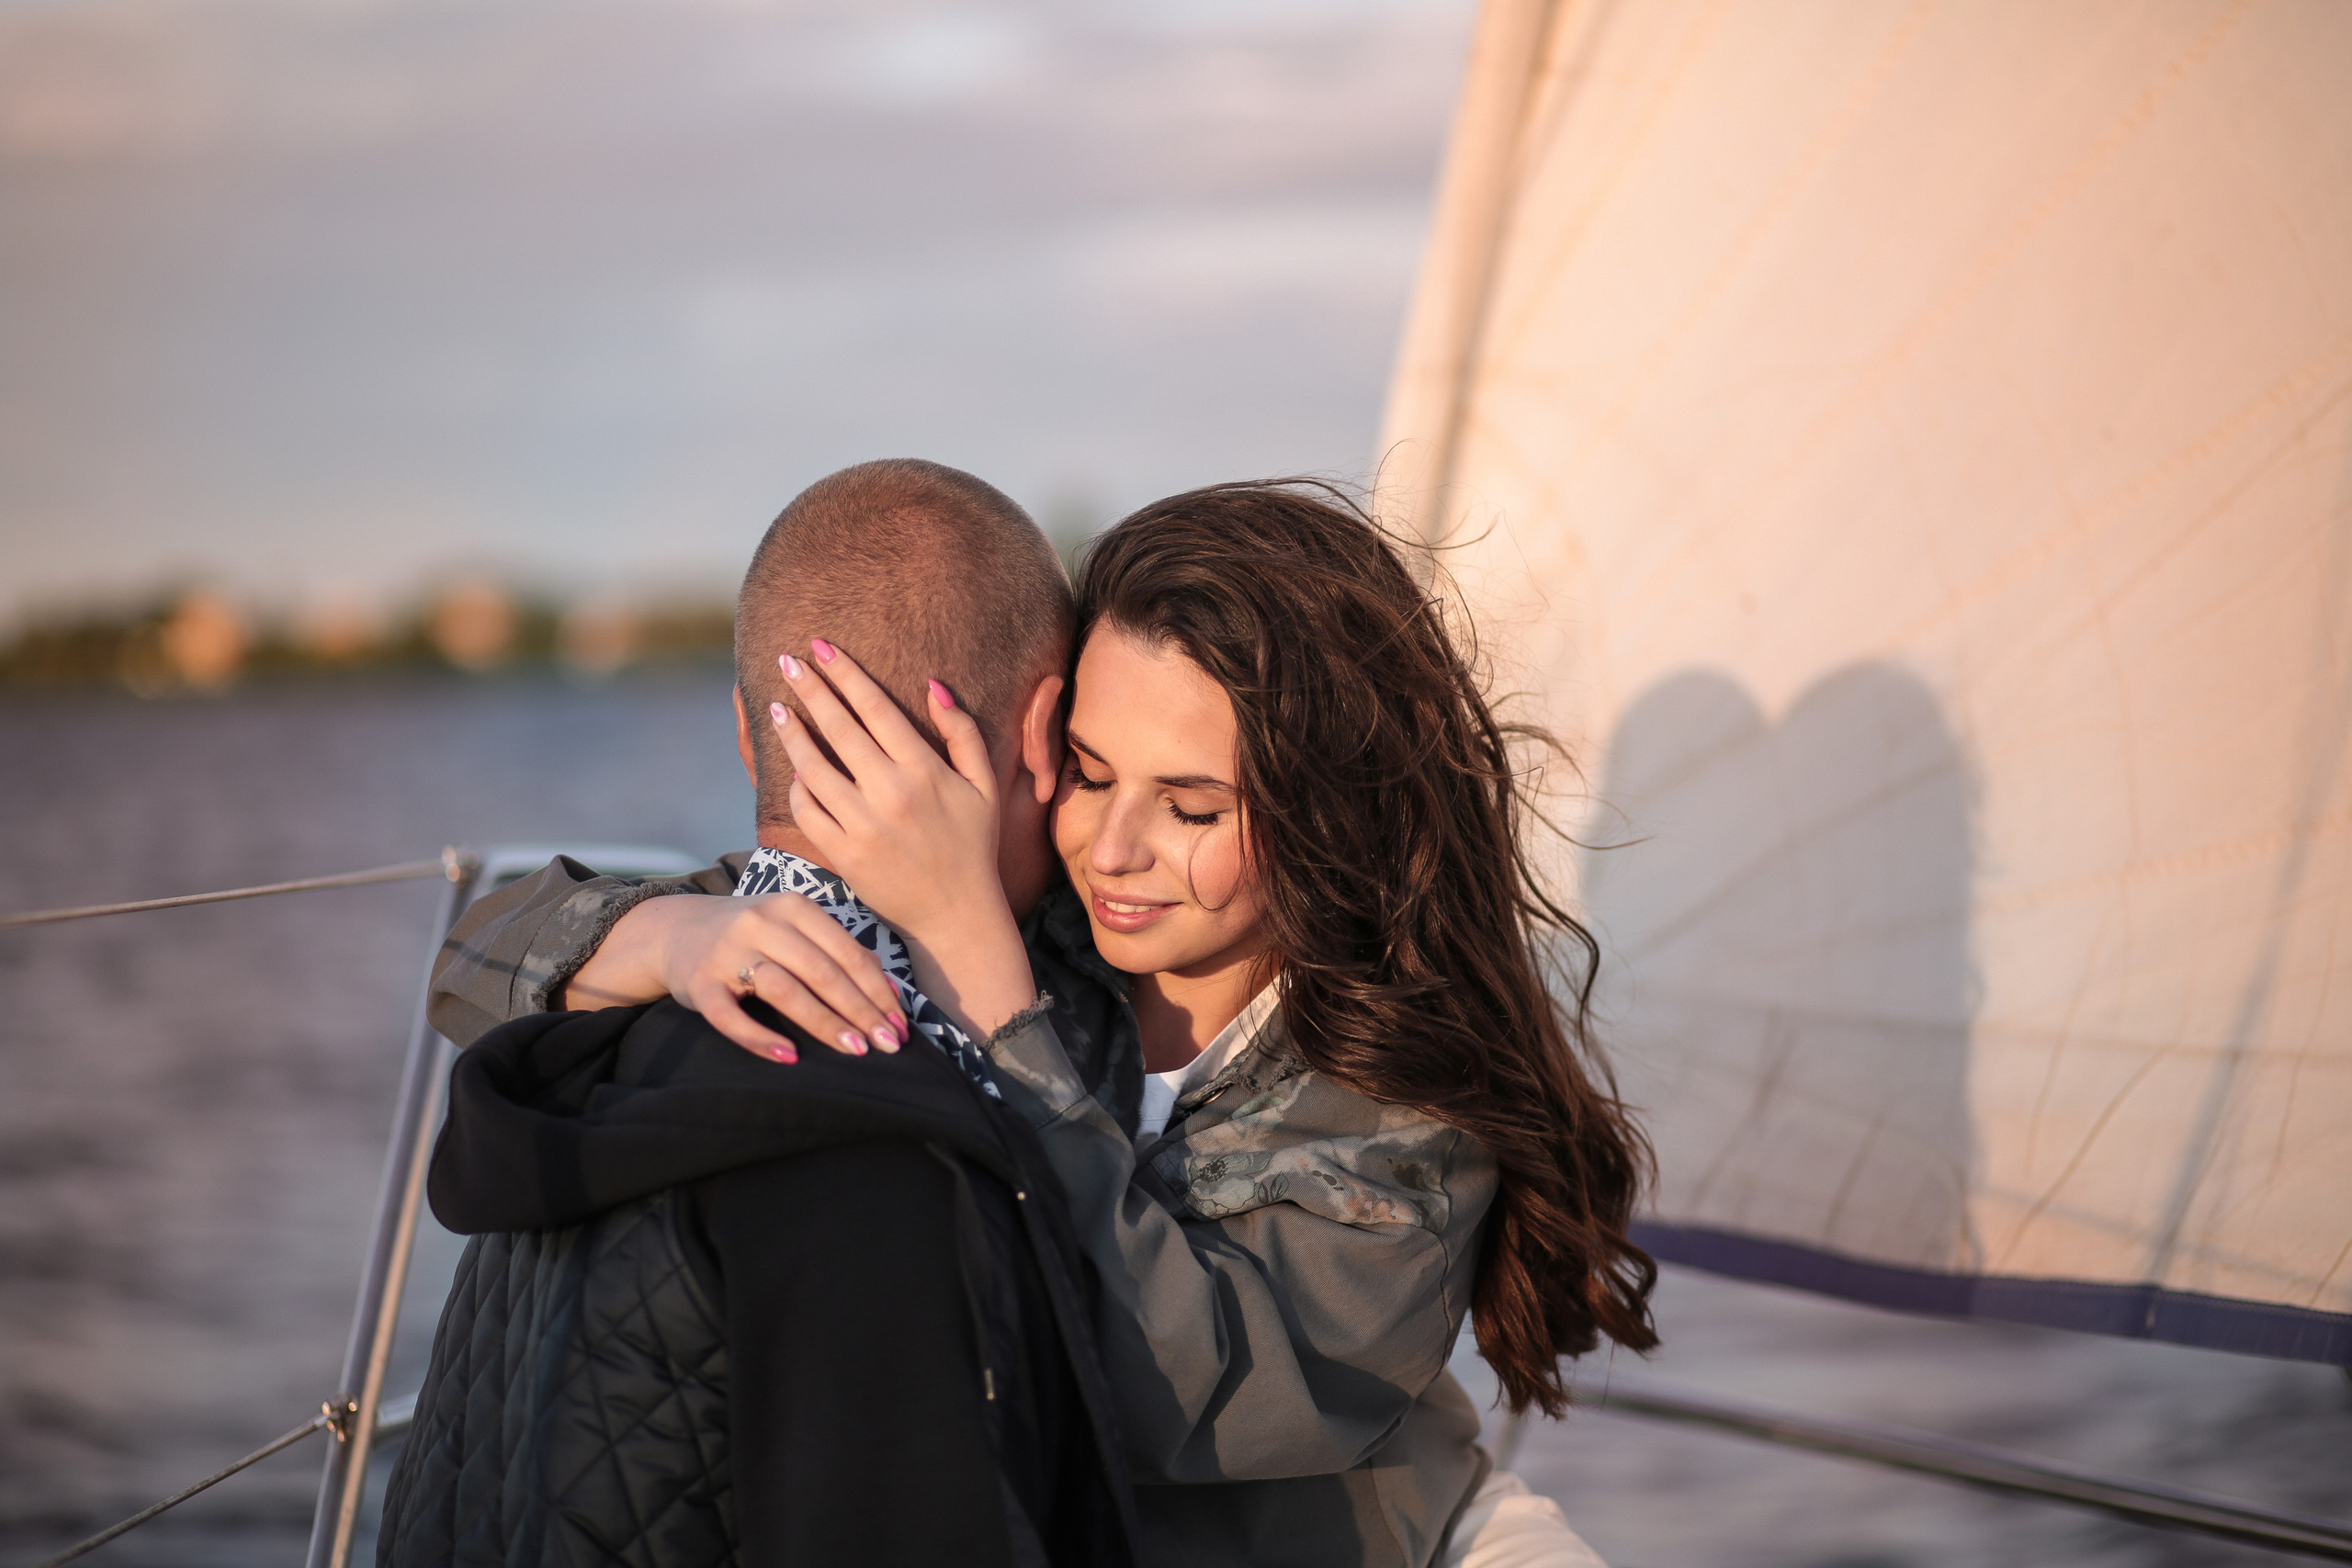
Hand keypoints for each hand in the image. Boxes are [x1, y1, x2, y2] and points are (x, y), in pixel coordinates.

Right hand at [561, 889, 907, 1064]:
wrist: (676, 930)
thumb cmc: (753, 935)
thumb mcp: (793, 927)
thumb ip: (836, 950)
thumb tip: (889, 992)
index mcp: (793, 907)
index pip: (846, 951)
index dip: (877, 990)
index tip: (900, 1024)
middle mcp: (761, 923)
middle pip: (821, 971)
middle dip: (860, 1010)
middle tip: (888, 1044)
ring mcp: (728, 952)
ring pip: (783, 989)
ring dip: (823, 1022)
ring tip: (855, 1049)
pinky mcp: (698, 983)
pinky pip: (730, 1016)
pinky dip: (759, 1037)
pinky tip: (789, 1056)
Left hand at [773, 640, 1037, 1036]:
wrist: (956, 915)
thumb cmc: (972, 845)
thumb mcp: (984, 786)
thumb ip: (962, 732)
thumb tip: (933, 684)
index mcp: (925, 770)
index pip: (876, 707)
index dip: (846, 673)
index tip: (821, 647)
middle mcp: (891, 793)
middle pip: (840, 727)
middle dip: (811, 688)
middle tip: (788, 661)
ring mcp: (864, 825)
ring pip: (814, 767)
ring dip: (793, 733)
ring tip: (779, 709)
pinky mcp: (844, 854)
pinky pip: (807, 811)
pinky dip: (798, 787)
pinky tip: (795, 770)